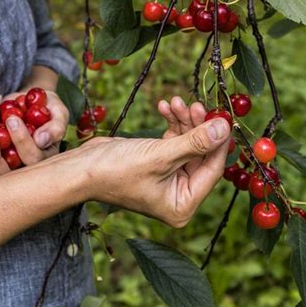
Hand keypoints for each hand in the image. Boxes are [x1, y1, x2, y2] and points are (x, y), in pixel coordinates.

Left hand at [0, 91, 69, 179]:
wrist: (32, 101)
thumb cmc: (49, 109)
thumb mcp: (59, 113)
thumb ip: (55, 127)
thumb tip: (41, 140)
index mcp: (39, 161)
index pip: (30, 159)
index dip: (21, 142)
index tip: (12, 119)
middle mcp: (17, 168)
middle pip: (1, 174)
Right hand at [75, 96, 230, 226]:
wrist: (81, 168)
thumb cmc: (116, 170)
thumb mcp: (160, 155)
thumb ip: (195, 142)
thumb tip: (224, 128)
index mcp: (183, 205)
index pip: (212, 170)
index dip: (218, 142)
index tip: (221, 116)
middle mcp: (178, 194)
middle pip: (200, 154)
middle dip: (196, 126)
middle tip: (194, 103)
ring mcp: (168, 178)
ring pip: (187, 143)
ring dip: (183, 121)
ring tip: (175, 101)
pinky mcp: (157, 162)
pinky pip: (173, 140)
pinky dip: (171, 123)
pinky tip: (164, 106)